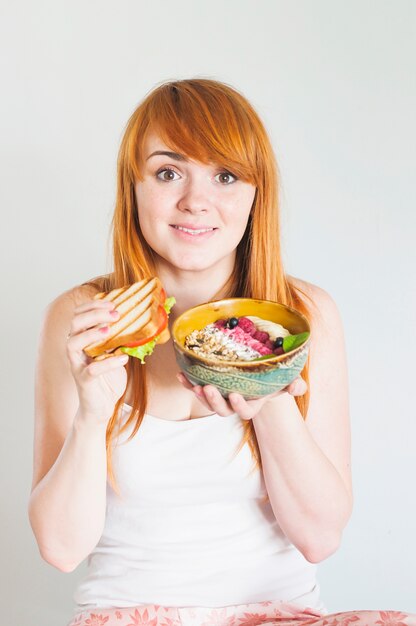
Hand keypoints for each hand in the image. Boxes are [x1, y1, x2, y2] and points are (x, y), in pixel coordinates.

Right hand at [66, 298, 129, 423]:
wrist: (101, 406)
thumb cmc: (108, 377)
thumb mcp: (115, 352)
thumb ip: (121, 338)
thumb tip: (140, 321)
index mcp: (81, 339)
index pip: (79, 315)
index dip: (92, 306)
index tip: (111, 302)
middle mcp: (75, 349)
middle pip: (75, 324)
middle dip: (94, 315)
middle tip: (115, 314)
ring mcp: (77, 364)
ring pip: (73, 343)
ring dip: (91, 334)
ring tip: (110, 330)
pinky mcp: (84, 380)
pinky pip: (92, 369)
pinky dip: (108, 363)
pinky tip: (122, 358)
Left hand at [176, 372, 306, 420]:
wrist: (259, 372)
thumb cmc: (274, 378)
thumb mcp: (285, 380)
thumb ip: (294, 384)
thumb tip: (299, 387)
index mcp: (252, 404)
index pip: (246, 411)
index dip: (240, 406)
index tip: (235, 395)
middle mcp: (234, 404)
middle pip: (222, 410)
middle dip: (214, 401)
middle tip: (208, 389)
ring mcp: (221, 397)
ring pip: (209, 401)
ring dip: (200, 394)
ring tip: (195, 384)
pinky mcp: (209, 387)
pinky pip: (196, 387)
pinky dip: (187, 383)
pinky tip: (180, 374)